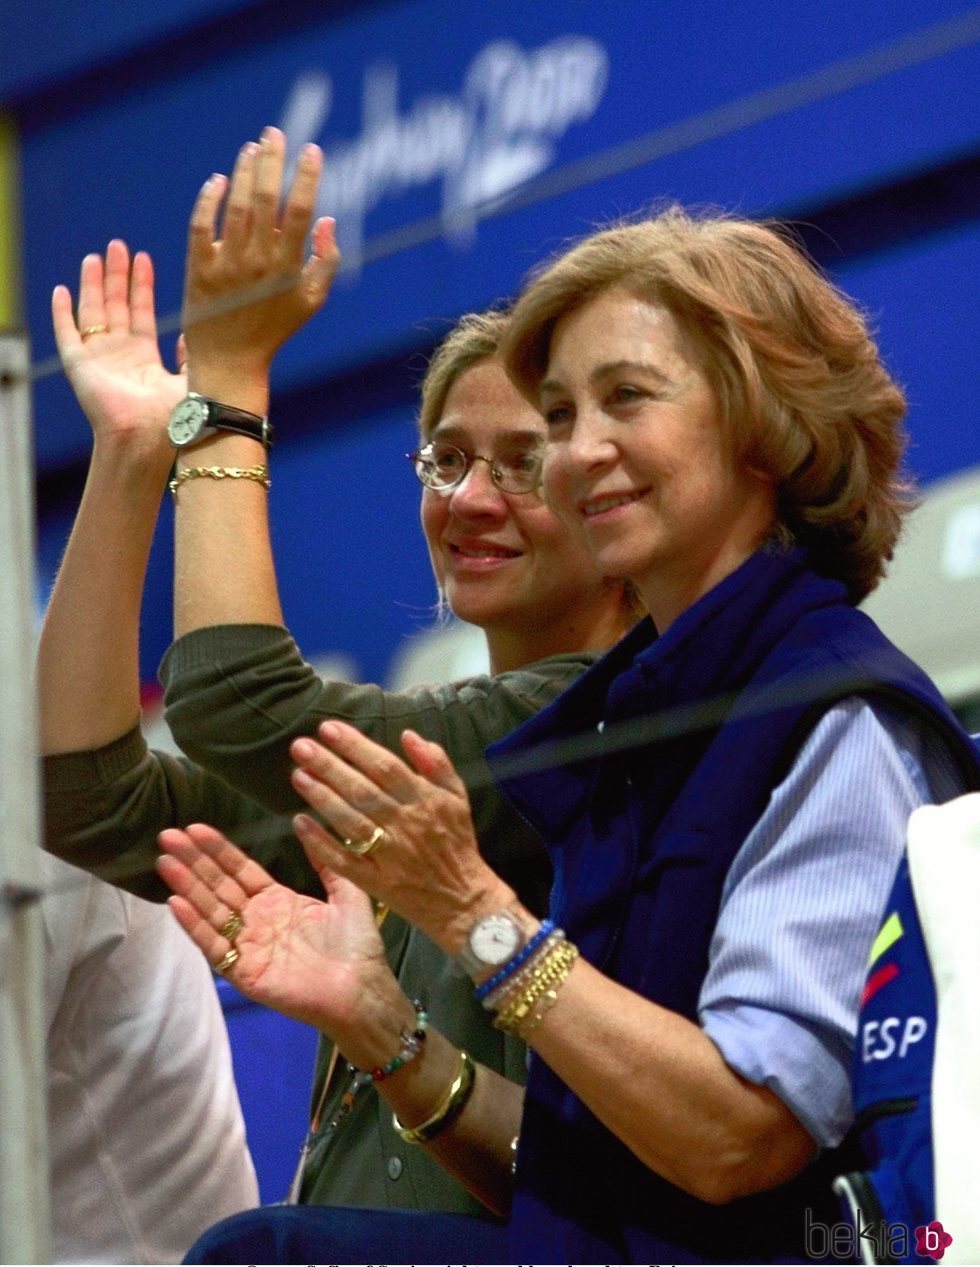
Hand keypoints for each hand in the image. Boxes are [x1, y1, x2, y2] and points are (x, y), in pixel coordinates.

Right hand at [51, 240, 184, 453]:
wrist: (148, 438)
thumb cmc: (175, 419)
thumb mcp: (192, 379)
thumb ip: (190, 356)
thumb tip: (189, 334)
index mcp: (145, 360)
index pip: (141, 313)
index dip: (142, 286)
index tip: (144, 258)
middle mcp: (120, 356)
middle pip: (116, 306)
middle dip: (118, 275)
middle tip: (118, 245)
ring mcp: (98, 360)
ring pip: (92, 313)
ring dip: (93, 284)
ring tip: (95, 257)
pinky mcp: (79, 366)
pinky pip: (67, 334)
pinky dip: (62, 313)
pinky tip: (62, 290)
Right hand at [157, 822, 397, 1048]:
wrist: (362, 991)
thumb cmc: (357, 946)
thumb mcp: (346, 894)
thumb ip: (325, 861)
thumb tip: (305, 820)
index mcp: (278, 901)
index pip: (240, 871)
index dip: (219, 850)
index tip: (196, 828)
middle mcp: (257, 921)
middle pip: (219, 886)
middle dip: (194, 861)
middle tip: (168, 835)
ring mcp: (248, 947)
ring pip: (211, 911)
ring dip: (187, 886)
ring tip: (165, 861)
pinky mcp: (243, 972)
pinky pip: (215, 946)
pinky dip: (195, 925)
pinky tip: (176, 903)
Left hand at [182, 125, 338, 389]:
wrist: (231, 361)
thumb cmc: (275, 330)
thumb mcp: (311, 302)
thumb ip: (327, 261)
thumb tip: (326, 220)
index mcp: (288, 269)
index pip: (299, 211)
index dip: (306, 177)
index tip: (311, 150)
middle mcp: (257, 263)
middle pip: (265, 199)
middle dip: (272, 161)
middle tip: (274, 134)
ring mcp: (226, 265)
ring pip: (235, 206)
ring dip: (243, 172)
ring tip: (251, 149)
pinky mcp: (199, 268)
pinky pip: (201, 224)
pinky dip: (209, 199)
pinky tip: (217, 180)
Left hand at [290, 722, 515, 955]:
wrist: (464, 900)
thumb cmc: (458, 843)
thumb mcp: (457, 796)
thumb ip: (436, 763)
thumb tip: (408, 734)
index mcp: (424, 800)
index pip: (385, 766)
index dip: (355, 746)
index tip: (328, 728)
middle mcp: (405, 824)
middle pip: (362, 790)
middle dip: (329, 765)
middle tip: (300, 746)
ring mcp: (389, 855)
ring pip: (350, 822)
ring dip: (322, 797)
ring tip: (298, 775)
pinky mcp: (376, 882)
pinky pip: (344, 861)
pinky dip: (320, 844)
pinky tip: (300, 823)